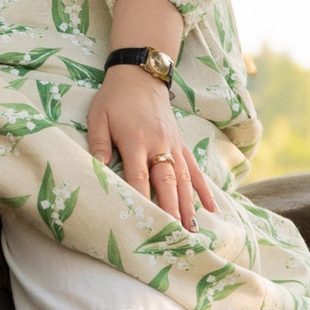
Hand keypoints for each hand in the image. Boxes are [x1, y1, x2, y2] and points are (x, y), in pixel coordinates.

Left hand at [85, 64, 219, 229]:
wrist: (140, 75)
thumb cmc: (114, 99)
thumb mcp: (98, 117)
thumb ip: (98, 144)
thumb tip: (97, 170)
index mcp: (135, 140)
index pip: (138, 176)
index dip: (141, 198)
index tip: (144, 221)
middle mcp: (158, 144)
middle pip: (167, 181)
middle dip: (171, 209)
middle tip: (175, 234)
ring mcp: (173, 145)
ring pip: (184, 179)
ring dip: (188, 205)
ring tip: (191, 230)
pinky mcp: (182, 144)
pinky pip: (195, 169)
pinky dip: (203, 190)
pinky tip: (212, 208)